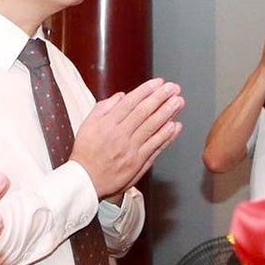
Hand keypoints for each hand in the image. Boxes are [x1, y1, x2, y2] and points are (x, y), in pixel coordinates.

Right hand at [71, 78, 184, 198]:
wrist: (86, 181)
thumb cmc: (86, 152)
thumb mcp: (87, 125)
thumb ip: (103, 108)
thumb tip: (122, 96)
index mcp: (107, 124)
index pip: (130, 103)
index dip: (146, 91)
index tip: (158, 83)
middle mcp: (120, 135)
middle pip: (144, 113)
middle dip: (160, 98)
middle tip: (174, 88)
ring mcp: (130, 150)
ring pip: (152, 128)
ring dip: (167, 114)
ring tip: (178, 102)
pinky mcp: (138, 163)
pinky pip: (155, 147)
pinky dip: (166, 136)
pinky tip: (175, 126)